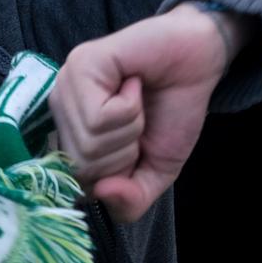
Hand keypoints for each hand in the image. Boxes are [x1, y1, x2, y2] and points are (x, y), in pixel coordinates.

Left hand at [51, 2, 252, 222]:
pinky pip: (98, 116)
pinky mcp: (81, 64)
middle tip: (140, 118)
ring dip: (130, 127)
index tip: (135, 146)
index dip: (115, 176)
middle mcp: (61, 107)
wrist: (200, 60)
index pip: (75, 185)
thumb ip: (129, 202)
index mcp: (71, 132)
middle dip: (125, 152)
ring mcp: (67, 84)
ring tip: (137, 97)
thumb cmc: (174, 110)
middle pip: (81, 167)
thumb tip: (101, 193)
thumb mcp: (154, 172)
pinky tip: (134, 82)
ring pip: (89, 143)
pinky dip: (129, 107)